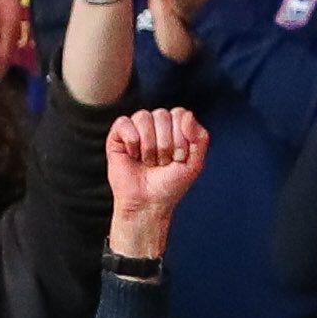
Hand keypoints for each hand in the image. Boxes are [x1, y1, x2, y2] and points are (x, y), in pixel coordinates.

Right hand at [100, 105, 209, 260]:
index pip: (180, 114)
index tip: (178, 159)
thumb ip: (200, 137)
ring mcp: (136, 129)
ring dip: (148, 146)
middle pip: (162, 115)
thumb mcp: (195, 163)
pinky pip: (124, 123)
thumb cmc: (170, 184)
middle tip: (162, 163)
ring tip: (148, 161)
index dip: (180, 137)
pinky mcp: (117, 136)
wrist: (148, 203)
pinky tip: (132, 156)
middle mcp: (155, 124)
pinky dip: (132, 141)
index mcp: (175, 126)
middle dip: (165, 144)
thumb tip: (186, 114)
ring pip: (143, 117)